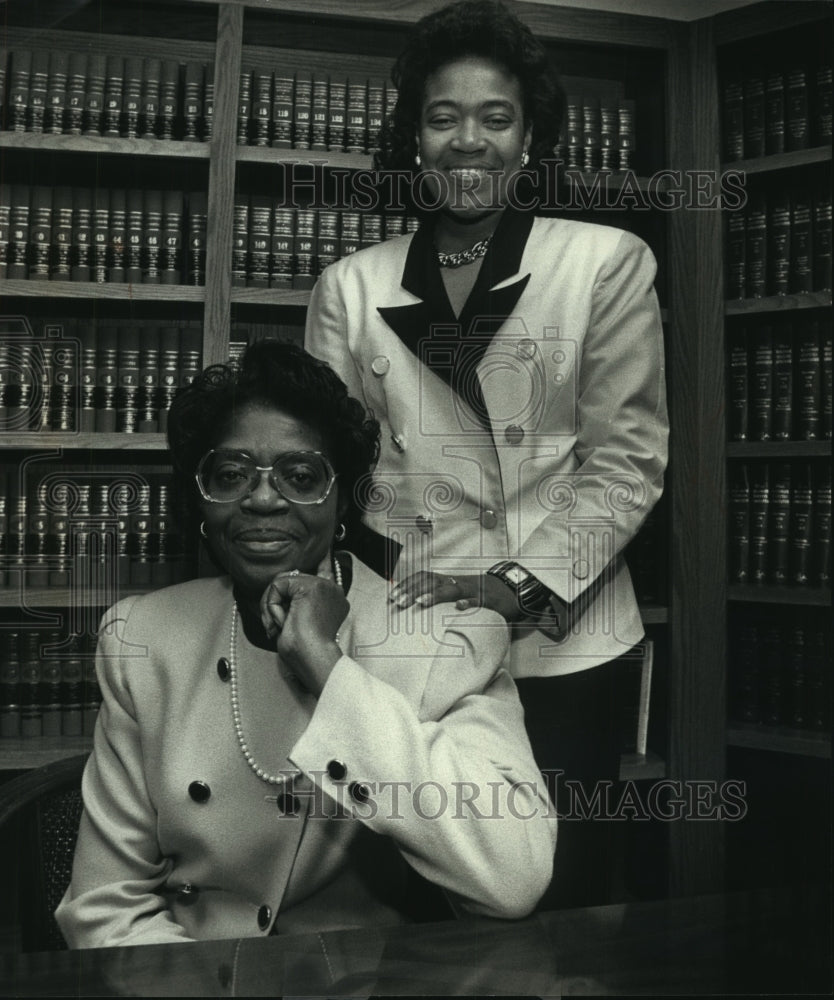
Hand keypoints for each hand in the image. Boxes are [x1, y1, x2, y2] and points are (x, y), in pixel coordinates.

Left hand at [260, 553, 348, 695]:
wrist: (313, 657)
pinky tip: (283, 620)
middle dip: (275, 600)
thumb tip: (279, 588)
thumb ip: (296, 603)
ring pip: (281, 582)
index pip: (326, 568)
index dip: (324, 557)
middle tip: (274, 625)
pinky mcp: (309, 585)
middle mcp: (331, 588)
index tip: (326, 546)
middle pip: (292, 578)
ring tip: (278, 626)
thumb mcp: (300, 622)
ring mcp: (322, 585)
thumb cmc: (306, 650)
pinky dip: (272, 605)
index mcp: (334, 597)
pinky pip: (277, 586)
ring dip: (271, 606)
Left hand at [389, 571, 523, 622]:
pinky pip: (478, 601)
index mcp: (449, 580)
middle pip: (432, 583)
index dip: (407, 584)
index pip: (424, 577)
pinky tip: (458, 608)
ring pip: (452, 590)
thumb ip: (438, 594)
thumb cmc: (478, 593)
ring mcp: (473, 590)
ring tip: (420, 603)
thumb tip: (414, 602)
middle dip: (413, 591)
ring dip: (436, 595)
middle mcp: (458, 582)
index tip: (391, 595)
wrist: (510, 590)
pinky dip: (468, 603)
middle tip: (398, 602)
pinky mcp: (488, 600)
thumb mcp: (457, 591)